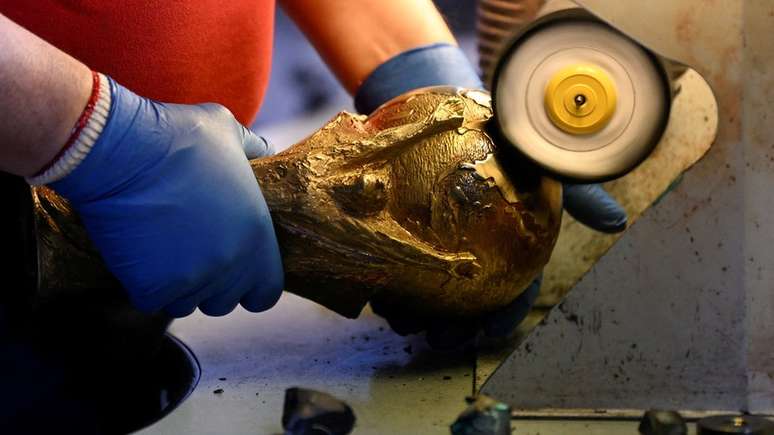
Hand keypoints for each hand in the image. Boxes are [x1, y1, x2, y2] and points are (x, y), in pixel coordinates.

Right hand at [50, 77, 283, 316]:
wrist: (123, 151)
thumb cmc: (178, 137)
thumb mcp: (231, 133)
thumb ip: (255, 151)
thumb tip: (266, 152)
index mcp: (257, 236)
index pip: (266, 291)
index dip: (252, 286)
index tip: (236, 274)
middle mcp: (230, 265)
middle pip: (224, 300)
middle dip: (210, 285)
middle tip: (191, 254)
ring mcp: (191, 281)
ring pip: (186, 303)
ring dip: (176, 285)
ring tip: (163, 248)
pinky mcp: (151, 288)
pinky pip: (151, 300)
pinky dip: (143, 284)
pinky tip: (139, 253)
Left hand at [354, 43, 627, 346]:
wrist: (435, 90)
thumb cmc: (495, 126)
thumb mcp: (541, 153)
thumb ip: (577, 189)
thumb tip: (615, 224)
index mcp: (506, 241)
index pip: (512, 290)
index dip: (503, 317)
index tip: (489, 334)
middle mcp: (469, 245)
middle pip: (466, 300)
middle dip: (456, 329)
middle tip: (441, 342)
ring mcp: (429, 237)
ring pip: (427, 289)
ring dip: (417, 313)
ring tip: (404, 324)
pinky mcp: (393, 224)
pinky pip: (388, 260)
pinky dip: (386, 281)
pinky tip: (378, 295)